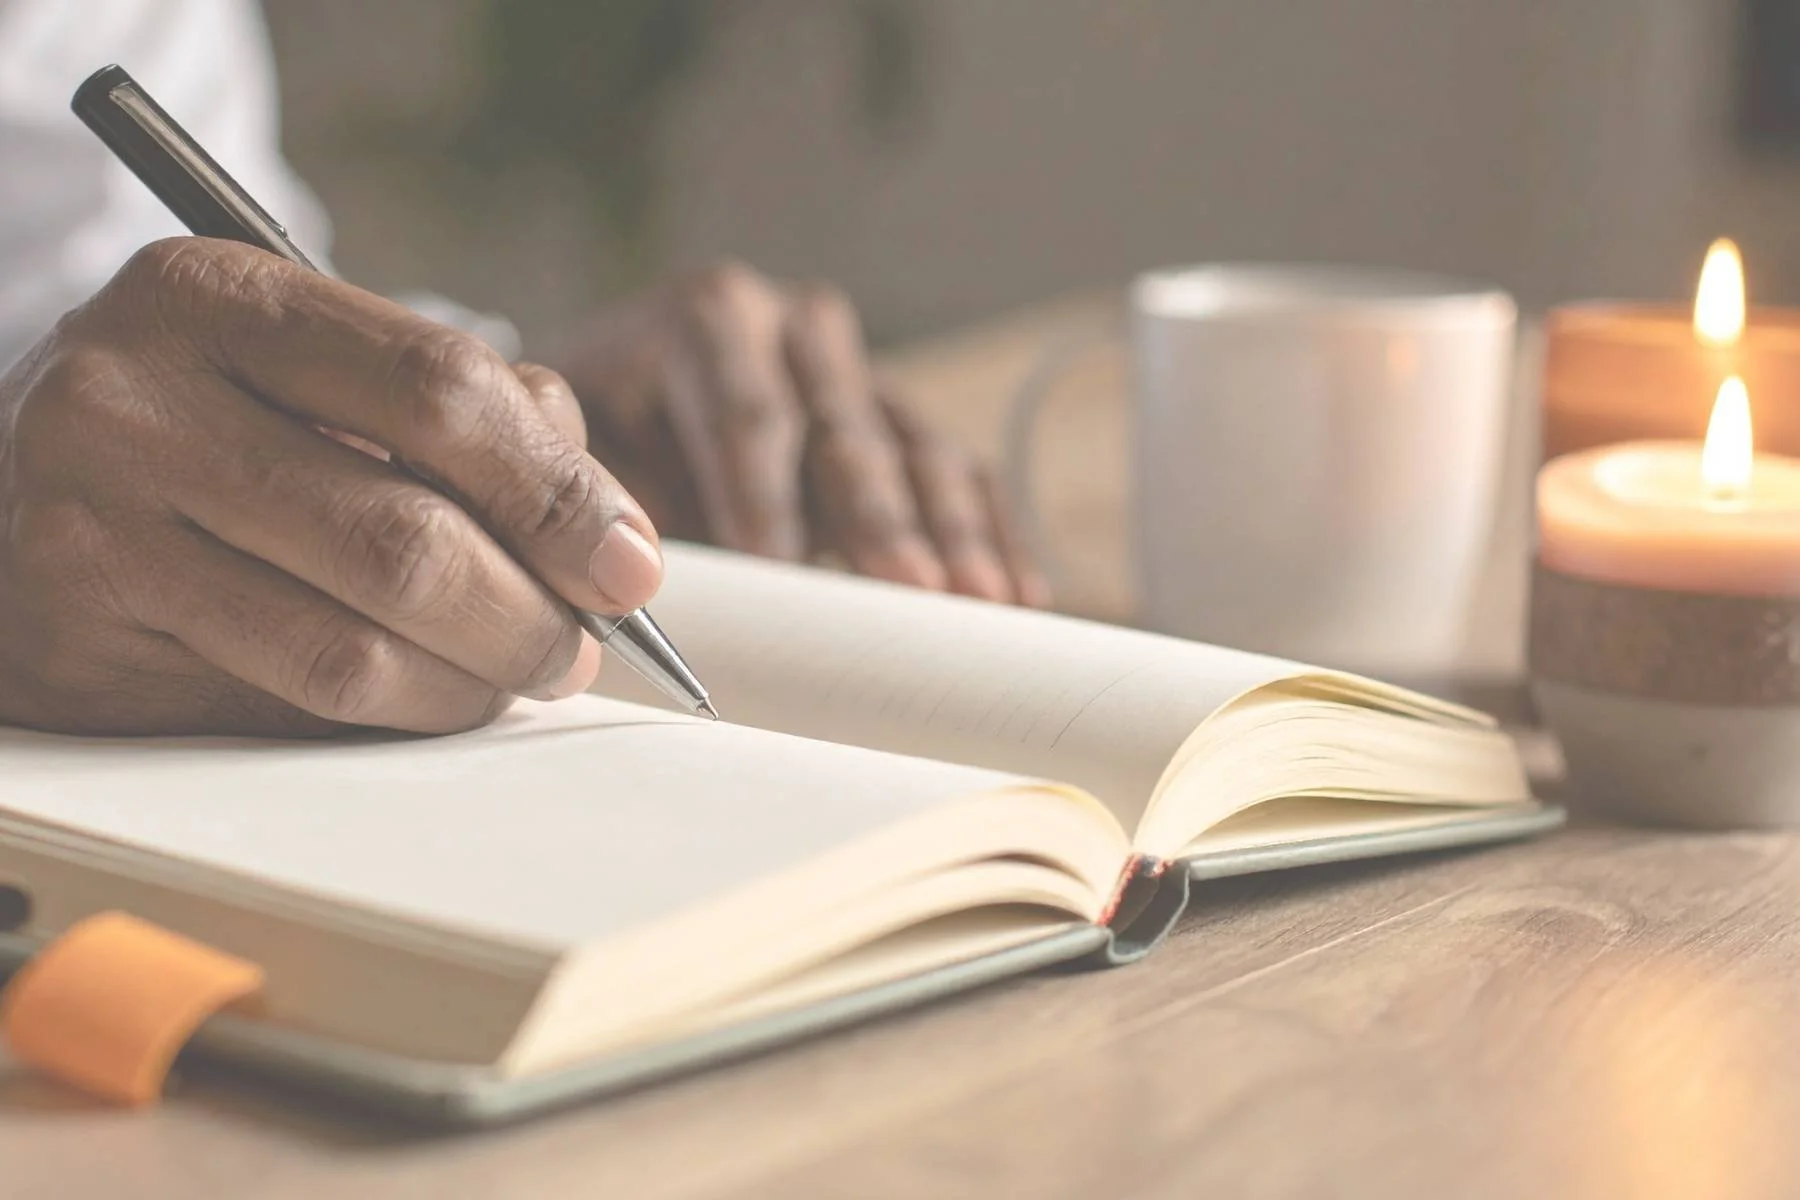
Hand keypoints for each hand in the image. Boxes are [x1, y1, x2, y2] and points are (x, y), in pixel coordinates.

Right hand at [0, 238, 661, 736]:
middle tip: (579, 649)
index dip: (561, 494)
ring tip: (513, 676)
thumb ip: (472, 416)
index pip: (441, 393)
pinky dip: (389, 719)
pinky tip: (423, 698)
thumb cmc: (215, 420)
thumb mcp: (320, 368)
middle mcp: (132, 400)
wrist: (11, 481)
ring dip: (471, 685)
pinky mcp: (76, 645)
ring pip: (352, 651)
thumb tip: (613, 537)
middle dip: (530, 617)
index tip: (632, 567)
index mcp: (213, 296)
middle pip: (407, 541)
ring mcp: (90, 528)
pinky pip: (284, 709)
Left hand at [554, 261, 1047, 606]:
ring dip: (954, 532)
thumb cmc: (598, 444)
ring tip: (980, 600)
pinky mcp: (900, 424)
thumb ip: (602, 497)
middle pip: (845, 429)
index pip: (747, 410)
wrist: (623, 409)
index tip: (778, 570)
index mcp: (708, 317)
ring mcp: (858, 374)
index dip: (764, 494)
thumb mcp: (581, 453)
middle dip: (878, 518)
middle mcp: (796, 328)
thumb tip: (631, 574)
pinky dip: (990, 534)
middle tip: (910, 588)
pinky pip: (961, 474)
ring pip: (919, 449)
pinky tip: (1018, 591)